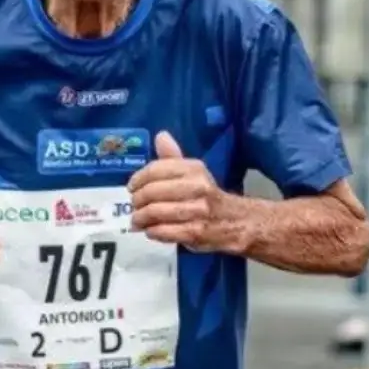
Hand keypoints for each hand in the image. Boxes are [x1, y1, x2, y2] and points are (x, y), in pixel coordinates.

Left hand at [127, 131, 222, 249]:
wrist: (236, 221)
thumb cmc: (207, 195)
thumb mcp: (194, 173)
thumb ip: (173, 158)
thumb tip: (160, 136)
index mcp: (194, 169)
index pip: (156, 170)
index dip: (138, 179)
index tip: (131, 187)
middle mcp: (197, 187)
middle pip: (152, 192)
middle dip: (137, 200)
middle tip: (133, 206)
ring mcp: (197, 211)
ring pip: (155, 212)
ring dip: (140, 218)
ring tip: (137, 220)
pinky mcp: (196, 232)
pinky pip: (164, 230)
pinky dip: (152, 231)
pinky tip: (150, 230)